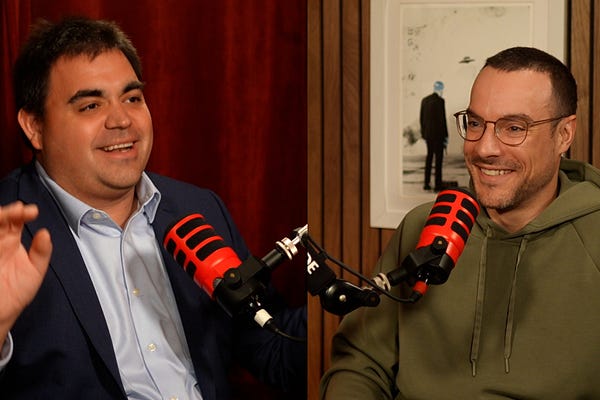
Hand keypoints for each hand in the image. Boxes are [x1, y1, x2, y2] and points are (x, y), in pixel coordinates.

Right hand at [0, 202, 51, 345]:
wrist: (1, 314)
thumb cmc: (16, 293)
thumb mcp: (35, 271)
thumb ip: (42, 252)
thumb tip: (45, 233)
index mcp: (11, 241)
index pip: (15, 220)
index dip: (22, 212)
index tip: (31, 211)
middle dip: (8, 212)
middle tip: (19, 211)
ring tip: (8, 215)